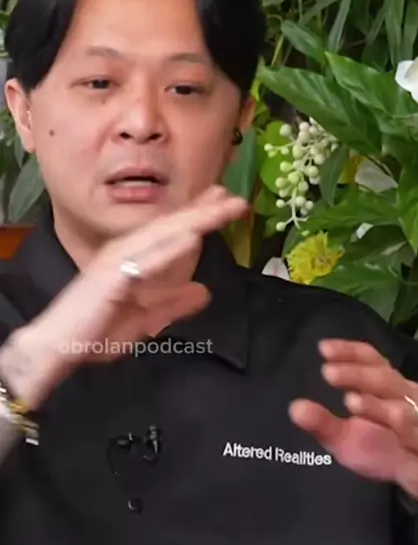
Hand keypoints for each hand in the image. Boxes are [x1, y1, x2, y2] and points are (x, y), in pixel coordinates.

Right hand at [3, 186, 246, 407]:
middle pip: (171, 227)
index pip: (171, 233)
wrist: (56, 348)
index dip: (199, 216)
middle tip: (233, 196)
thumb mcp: (145, 318)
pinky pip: (146, 260)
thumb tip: (204, 292)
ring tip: (221, 207)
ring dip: (193, 219)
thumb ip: (173, 304)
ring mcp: (116, 261)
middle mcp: (124, 252)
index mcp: (132, 258)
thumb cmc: (93, 331)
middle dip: (203, 210)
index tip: (226, 202)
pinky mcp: (111, 277)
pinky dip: (169, 247)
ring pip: (162, 235)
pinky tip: (192, 236)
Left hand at [289, 339, 417, 508]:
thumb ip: (323, 423)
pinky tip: (393, 420)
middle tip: (328, 372)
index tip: (323, 348)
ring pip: (400, 404)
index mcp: (387, 385)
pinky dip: (407, 424)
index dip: (350, 351)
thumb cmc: (383, 449)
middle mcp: (407, 395)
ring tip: (349, 400)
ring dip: (376, 401)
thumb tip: (294, 408)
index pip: (371, 359)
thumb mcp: (346, 438)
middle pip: (383, 377)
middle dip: (355, 374)